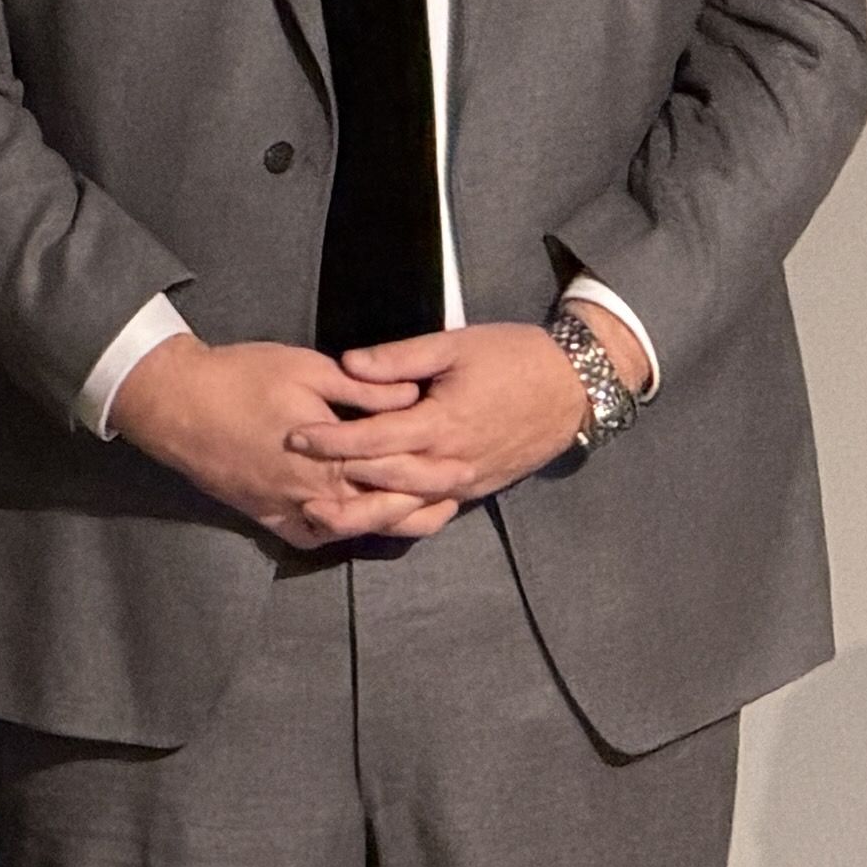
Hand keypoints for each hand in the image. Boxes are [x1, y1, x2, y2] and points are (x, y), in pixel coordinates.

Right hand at [107, 333, 455, 548]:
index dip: (430, 473)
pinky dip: (331, 533)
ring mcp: (283, 505)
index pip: (391, 472)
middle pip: (375, 510)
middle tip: (451, 499)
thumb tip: (411, 395)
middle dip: (418, 505)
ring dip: (380, 524)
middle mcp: (309, 490)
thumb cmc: (241, 378)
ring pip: (344, 528)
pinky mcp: (261, 511)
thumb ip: (363, 389)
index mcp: (327, 455)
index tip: (462, 469)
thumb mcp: (308, 369)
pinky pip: (304, 535)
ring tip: (411, 516)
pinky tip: (348, 524)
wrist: (176, 403)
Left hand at [297, 305, 636, 506]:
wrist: (575, 387)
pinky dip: (396, 520)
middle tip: (291, 481)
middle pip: (381, 482)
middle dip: (334, 483)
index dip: (331, 440)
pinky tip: (365, 522)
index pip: (374, 438)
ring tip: (317, 514)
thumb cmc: (515, 357)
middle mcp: (451, 461)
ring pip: (403, 508)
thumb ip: (400, 358)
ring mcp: (464, 483)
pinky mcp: (474, 492)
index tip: (295, 436)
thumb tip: (348, 364)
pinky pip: (429, 514)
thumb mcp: (456, 345)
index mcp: (443, 422)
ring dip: (358, 514)